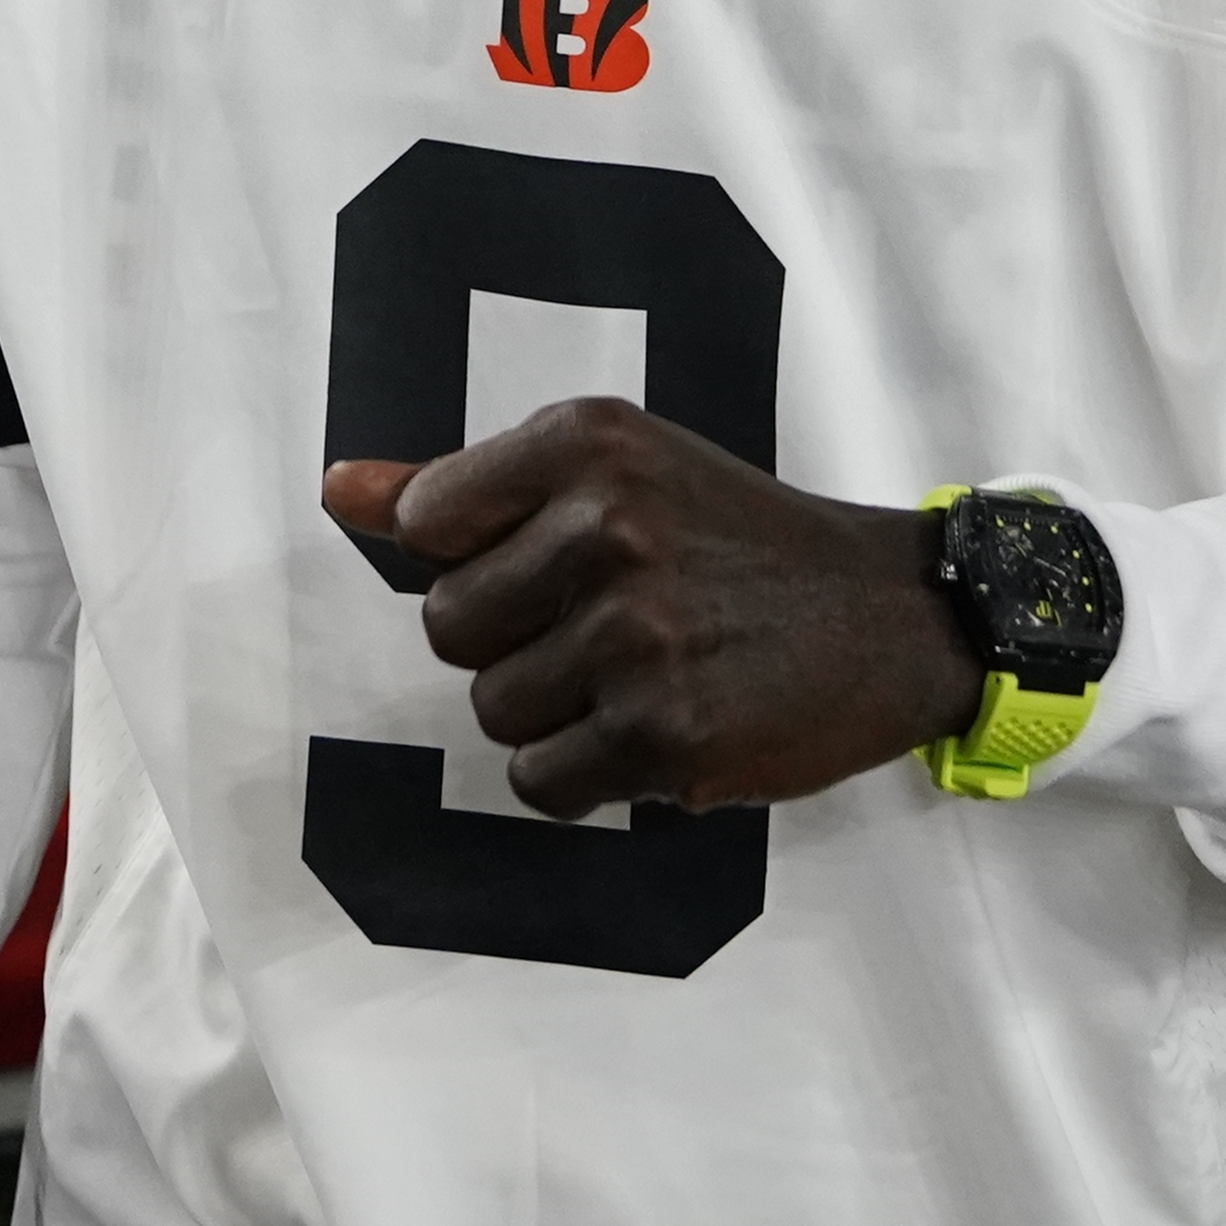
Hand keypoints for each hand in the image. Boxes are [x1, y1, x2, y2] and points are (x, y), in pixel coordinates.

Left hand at [317, 398, 976, 819]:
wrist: (886, 616)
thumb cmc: (736, 538)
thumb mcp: (617, 472)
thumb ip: (469, 486)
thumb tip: (339, 490)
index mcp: (590, 444)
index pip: (427, 521)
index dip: (471, 560)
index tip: (543, 563)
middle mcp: (612, 527)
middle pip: (449, 627)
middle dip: (511, 641)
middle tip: (605, 625)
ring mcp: (639, 635)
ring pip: (493, 709)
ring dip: (550, 713)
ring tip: (637, 676)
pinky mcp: (664, 734)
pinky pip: (542, 781)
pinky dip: (582, 774)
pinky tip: (651, 729)